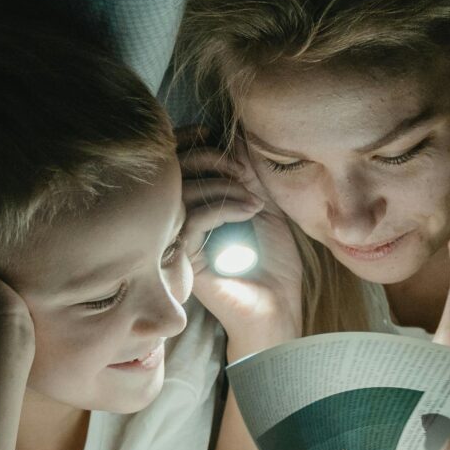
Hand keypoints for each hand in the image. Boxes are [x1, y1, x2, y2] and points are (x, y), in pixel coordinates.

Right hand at [177, 129, 304, 350]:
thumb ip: (247, 177)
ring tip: (255, 196)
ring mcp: (177, 240)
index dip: (194, 144)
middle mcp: (176, 222)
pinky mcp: (184, 260)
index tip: (224, 141)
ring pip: (182, 194)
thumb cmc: (272, 264)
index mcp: (190, 206)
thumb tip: (237, 139)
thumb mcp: (263, 208)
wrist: (276, 310)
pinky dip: (224, 206)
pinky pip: (193, 220)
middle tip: (243, 169)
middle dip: (209, 159)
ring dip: (222, 184)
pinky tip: (251, 210)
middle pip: (173, 173)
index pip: (177, 164)